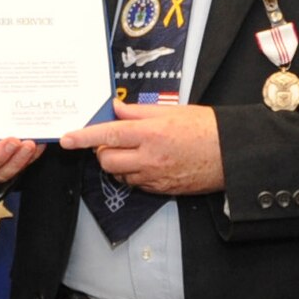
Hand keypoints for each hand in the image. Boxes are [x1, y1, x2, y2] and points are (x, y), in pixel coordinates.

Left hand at [59, 103, 223, 194]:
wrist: (232, 153)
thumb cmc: (206, 128)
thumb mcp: (171, 111)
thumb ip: (138, 111)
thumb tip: (116, 108)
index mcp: (151, 133)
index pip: (107, 135)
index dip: (83, 137)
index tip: (66, 139)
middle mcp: (150, 157)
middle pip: (106, 160)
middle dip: (101, 151)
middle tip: (112, 141)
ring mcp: (155, 176)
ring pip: (119, 174)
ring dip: (117, 163)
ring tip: (133, 150)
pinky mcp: (161, 189)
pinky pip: (135, 184)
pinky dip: (132, 174)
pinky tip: (145, 162)